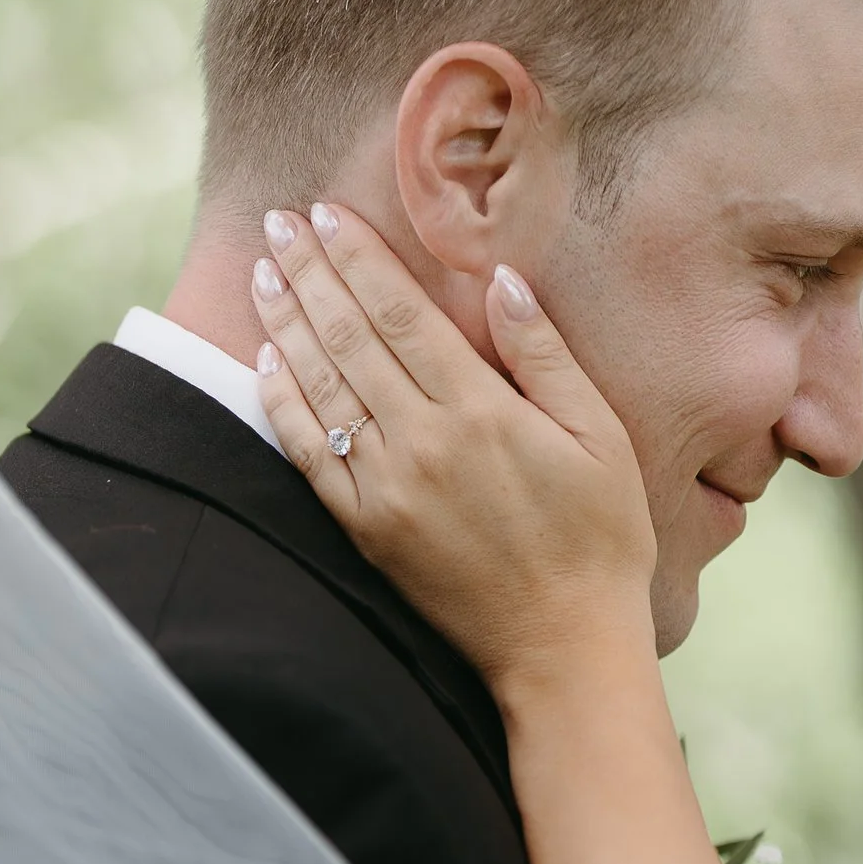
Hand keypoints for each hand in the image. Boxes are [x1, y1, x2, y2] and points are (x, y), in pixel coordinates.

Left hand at [251, 201, 657, 690]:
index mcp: (482, 412)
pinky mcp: (367, 530)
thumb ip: (546, 356)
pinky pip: (308, 454)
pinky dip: (283, 403)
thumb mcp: (601, 438)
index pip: (402, 314)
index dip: (359, 259)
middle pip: (350, 337)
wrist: (563, 647)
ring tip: (261, 274)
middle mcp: (424, 443)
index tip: (327, 216)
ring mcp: (388, 489)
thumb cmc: (600, 540)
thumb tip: (503, 282)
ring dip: (285, 323)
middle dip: (309, 273)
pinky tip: (267, 362)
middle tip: (277, 224)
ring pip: (320, 387)